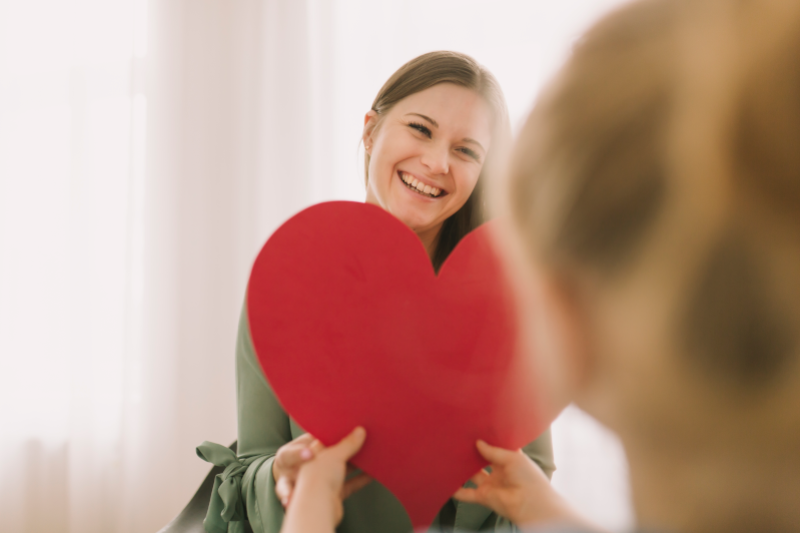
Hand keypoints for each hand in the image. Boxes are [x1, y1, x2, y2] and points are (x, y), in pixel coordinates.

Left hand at [281, 427, 371, 532]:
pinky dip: (361, 479)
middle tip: (365, 440)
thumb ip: (348, 443)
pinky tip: (371, 474)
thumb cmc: (317, 479)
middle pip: (337, 455)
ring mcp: (326, 481)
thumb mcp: (334, 454)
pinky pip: (351, 484)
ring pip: (345, 470)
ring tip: (370, 455)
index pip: (327, 440)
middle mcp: (318, 467)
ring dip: (357, 464)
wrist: (316, 508)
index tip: (353, 428)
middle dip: (350, 449)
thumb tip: (359, 431)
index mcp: (313, 453)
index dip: (340, 434)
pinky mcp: (335, 495)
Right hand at [454, 440, 591, 528]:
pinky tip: (447, 481)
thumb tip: (478, 442)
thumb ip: (493, 450)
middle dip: (472, 452)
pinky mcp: (484, 496)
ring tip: (450, 455)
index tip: (476, 429)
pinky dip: (457, 490)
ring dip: (462, 468)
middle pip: (482, 460)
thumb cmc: (530, 478)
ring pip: (472, 475)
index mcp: (511, 459)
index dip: (487, 439)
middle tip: (460, 440)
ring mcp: (491, 484)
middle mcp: (500, 471)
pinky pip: (467, 493)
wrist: (532, 505)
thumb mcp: (512, 457)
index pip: (496, 447)